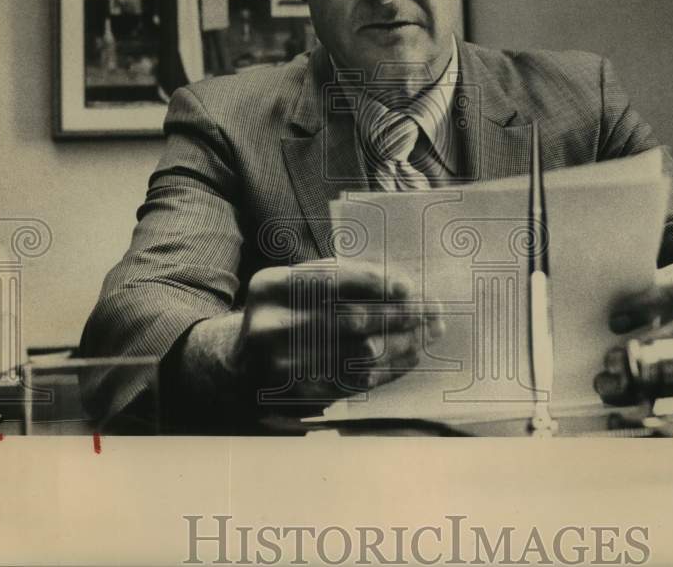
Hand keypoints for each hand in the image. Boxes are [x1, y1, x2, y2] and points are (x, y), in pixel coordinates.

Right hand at [182, 260, 443, 413]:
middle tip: (433, 311)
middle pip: (351, 319)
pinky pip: (358, 380)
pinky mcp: (301, 394)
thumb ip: (339, 279)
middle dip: (400, 315)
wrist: (240, 368)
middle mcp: (272, 326)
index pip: (331, 280)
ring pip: (360, 353)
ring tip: (431, 333)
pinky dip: (390, 367)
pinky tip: (412, 355)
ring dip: (404, 343)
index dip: (375, 283)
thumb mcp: (295, 286)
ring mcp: (285, 365)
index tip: (409, 286)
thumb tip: (402, 285)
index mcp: (271, 287)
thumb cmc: (284, 315)